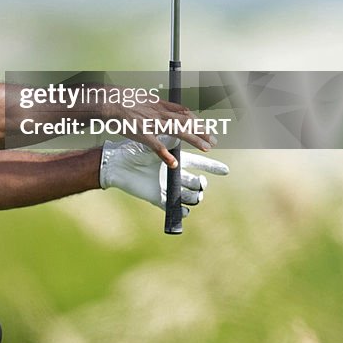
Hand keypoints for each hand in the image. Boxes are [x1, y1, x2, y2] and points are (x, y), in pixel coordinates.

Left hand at [99, 139, 228, 214]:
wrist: (117, 164)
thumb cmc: (135, 151)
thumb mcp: (155, 144)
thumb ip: (170, 140)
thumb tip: (186, 132)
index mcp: (176, 160)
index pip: (199, 163)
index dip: (212, 167)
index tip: (225, 171)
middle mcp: (174, 174)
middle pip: (197, 181)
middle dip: (202, 184)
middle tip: (200, 182)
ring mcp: (167, 186)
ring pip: (189, 196)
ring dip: (194, 197)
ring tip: (194, 194)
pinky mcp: (158, 198)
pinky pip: (174, 208)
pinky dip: (182, 211)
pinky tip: (185, 209)